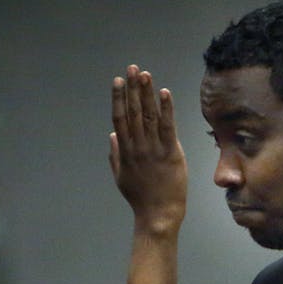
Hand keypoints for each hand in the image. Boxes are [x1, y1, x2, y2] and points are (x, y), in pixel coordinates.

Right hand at [110, 65, 186, 233]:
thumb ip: (115, 155)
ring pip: (148, 115)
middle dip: (132, 88)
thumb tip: (112, 135)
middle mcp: (137, 146)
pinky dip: (166, 109)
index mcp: (125, 151)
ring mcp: (153, 149)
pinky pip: (167, 127)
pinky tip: (164, 93)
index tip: (118, 81)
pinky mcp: (170, 153)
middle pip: (133, 112)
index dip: (119, 98)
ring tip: (145, 75)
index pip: (120, 118)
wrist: (158, 214)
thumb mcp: (121, 177)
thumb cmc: (141, 197)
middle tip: (132, 69)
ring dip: (147, 93)